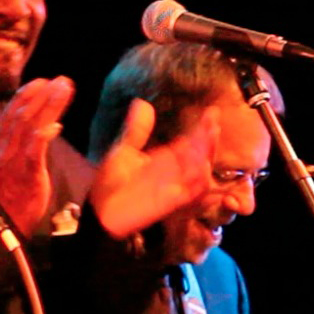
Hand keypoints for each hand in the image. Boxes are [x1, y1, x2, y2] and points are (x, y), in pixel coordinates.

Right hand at [0, 76, 73, 227]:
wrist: (1, 222)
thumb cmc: (11, 194)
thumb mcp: (10, 164)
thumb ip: (20, 145)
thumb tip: (38, 127)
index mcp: (0, 145)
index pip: (11, 113)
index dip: (26, 95)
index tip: (41, 81)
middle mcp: (4, 148)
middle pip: (21, 113)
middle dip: (41, 94)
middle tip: (60, 80)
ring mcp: (13, 160)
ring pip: (28, 125)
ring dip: (48, 105)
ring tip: (63, 90)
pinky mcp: (26, 174)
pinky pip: (33, 152)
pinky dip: (43, 136)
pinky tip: (56, 125)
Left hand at [89, 97, 213, 236]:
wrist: (99, 211)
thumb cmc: (112, 183)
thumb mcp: (125, 151)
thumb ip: (137, 130)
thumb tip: (142, 103)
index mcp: (166, 160)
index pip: (190, 142)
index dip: (202, 128)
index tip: (211, 112)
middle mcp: (174, 173)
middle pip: (199, 155)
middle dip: (208, 139)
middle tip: (213, 122)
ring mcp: (173, 189)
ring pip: (199, 174)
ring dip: (206, 157)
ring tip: (211, 137)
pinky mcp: (169, 204)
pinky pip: (190, 196)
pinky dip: (198, 184)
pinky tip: (201, 168)